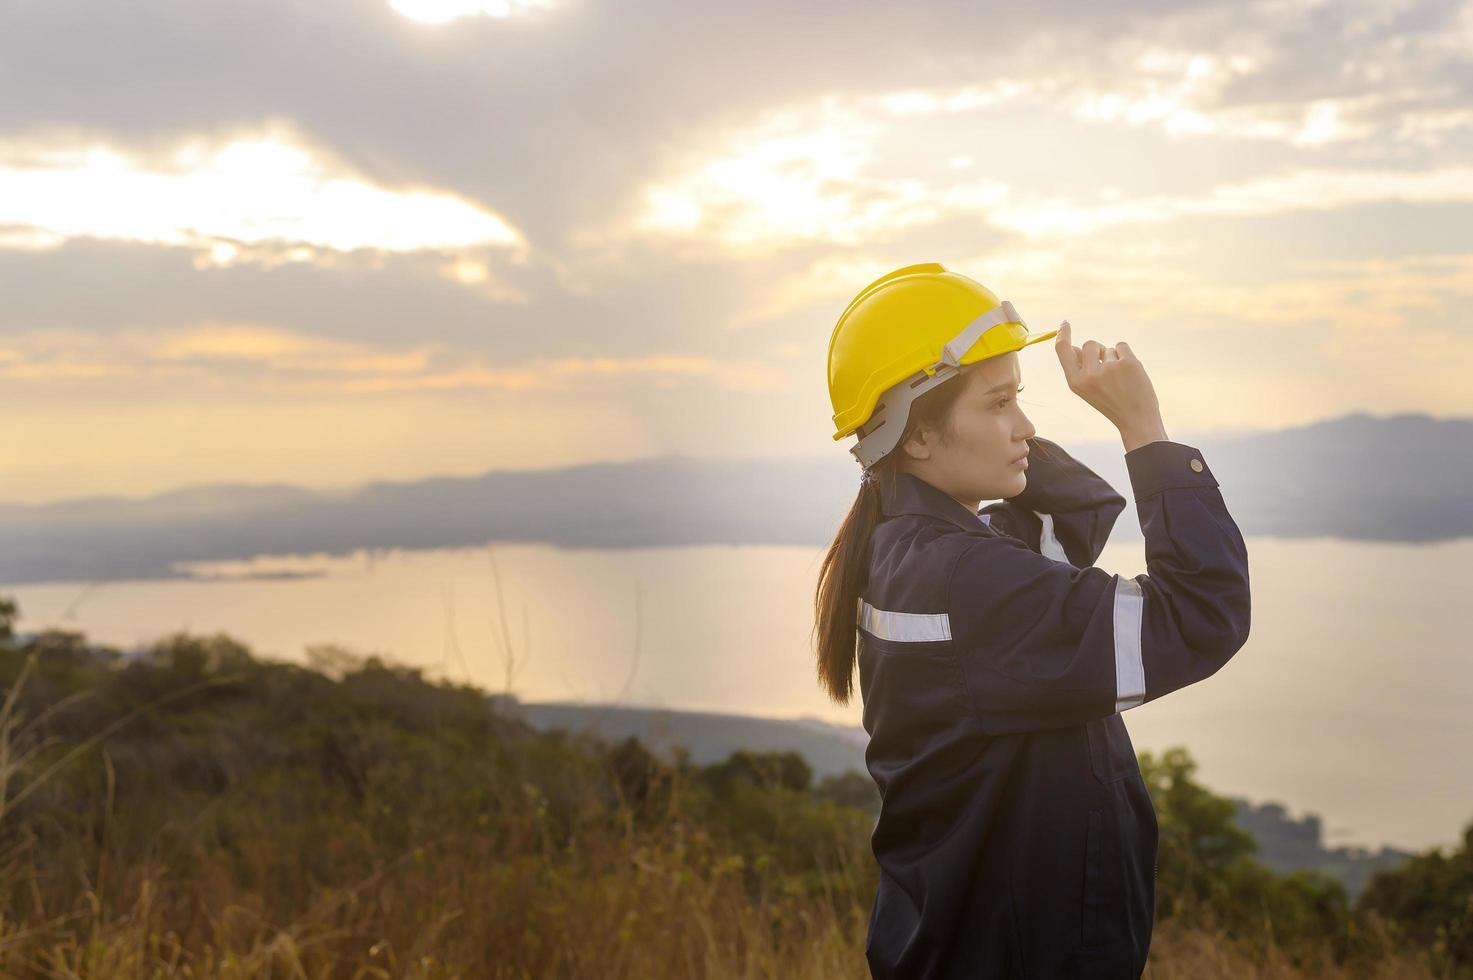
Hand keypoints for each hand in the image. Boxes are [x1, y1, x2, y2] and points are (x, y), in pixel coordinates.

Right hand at [1054, 321, 1166, 449]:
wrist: (1136, 418)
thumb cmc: (1110, 402)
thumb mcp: (1087, 389)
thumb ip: (1079, 368)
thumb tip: (1073, 347)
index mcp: (1075, 382)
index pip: (1063, 350)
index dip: (1063, 335)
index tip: (1065, 323)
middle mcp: (1090, 374)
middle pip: (1089, 344)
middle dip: (1098, 351)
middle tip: (1107, 371)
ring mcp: (1109, 368)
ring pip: (1108, 348)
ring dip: (1114, 358)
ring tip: (1120, 379)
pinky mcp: (1127, 362)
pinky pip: (1121, 346)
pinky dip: (1126, 355)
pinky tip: (1129, 372)